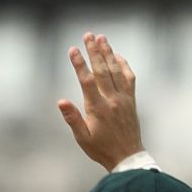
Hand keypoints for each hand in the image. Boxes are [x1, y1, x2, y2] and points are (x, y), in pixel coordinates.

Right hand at [58, 32, 142, 170]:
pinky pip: (128, 77)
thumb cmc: (101, 149)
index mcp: (97, 108)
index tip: (72, 50)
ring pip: (115, 70)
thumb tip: (61, 102)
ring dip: (108, 52)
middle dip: (94, 51)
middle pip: (102, 69)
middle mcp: (112, 99)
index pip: (87, 80)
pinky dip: (123, 64)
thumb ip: (73, 119)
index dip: (79, 64)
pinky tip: (116, 55)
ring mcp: (123, 98)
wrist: (127, 156)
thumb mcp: (82, 138)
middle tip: (88, 35)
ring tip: (101, 38)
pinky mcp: (131, 99)